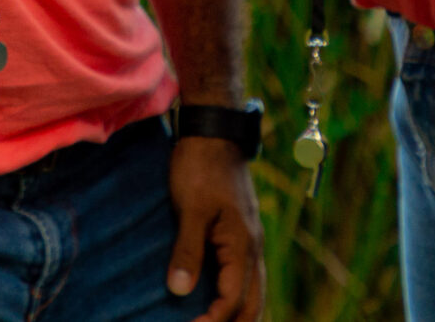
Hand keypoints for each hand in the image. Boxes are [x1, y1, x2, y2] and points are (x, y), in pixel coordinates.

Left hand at [165, 134, 264, 321]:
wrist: (214, 132)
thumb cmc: (200, 167)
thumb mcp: (190, 208)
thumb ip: (188, 250)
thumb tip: (180, 291)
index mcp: (242, 245)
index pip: (233, 299)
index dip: (213, 320)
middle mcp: (252, 247)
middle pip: (254, 304)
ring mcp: (250, 240)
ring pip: (254, 291)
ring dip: (240, 313)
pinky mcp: (241, 232)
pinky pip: (246, 275)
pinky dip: (237, 294)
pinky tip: (220, 298)